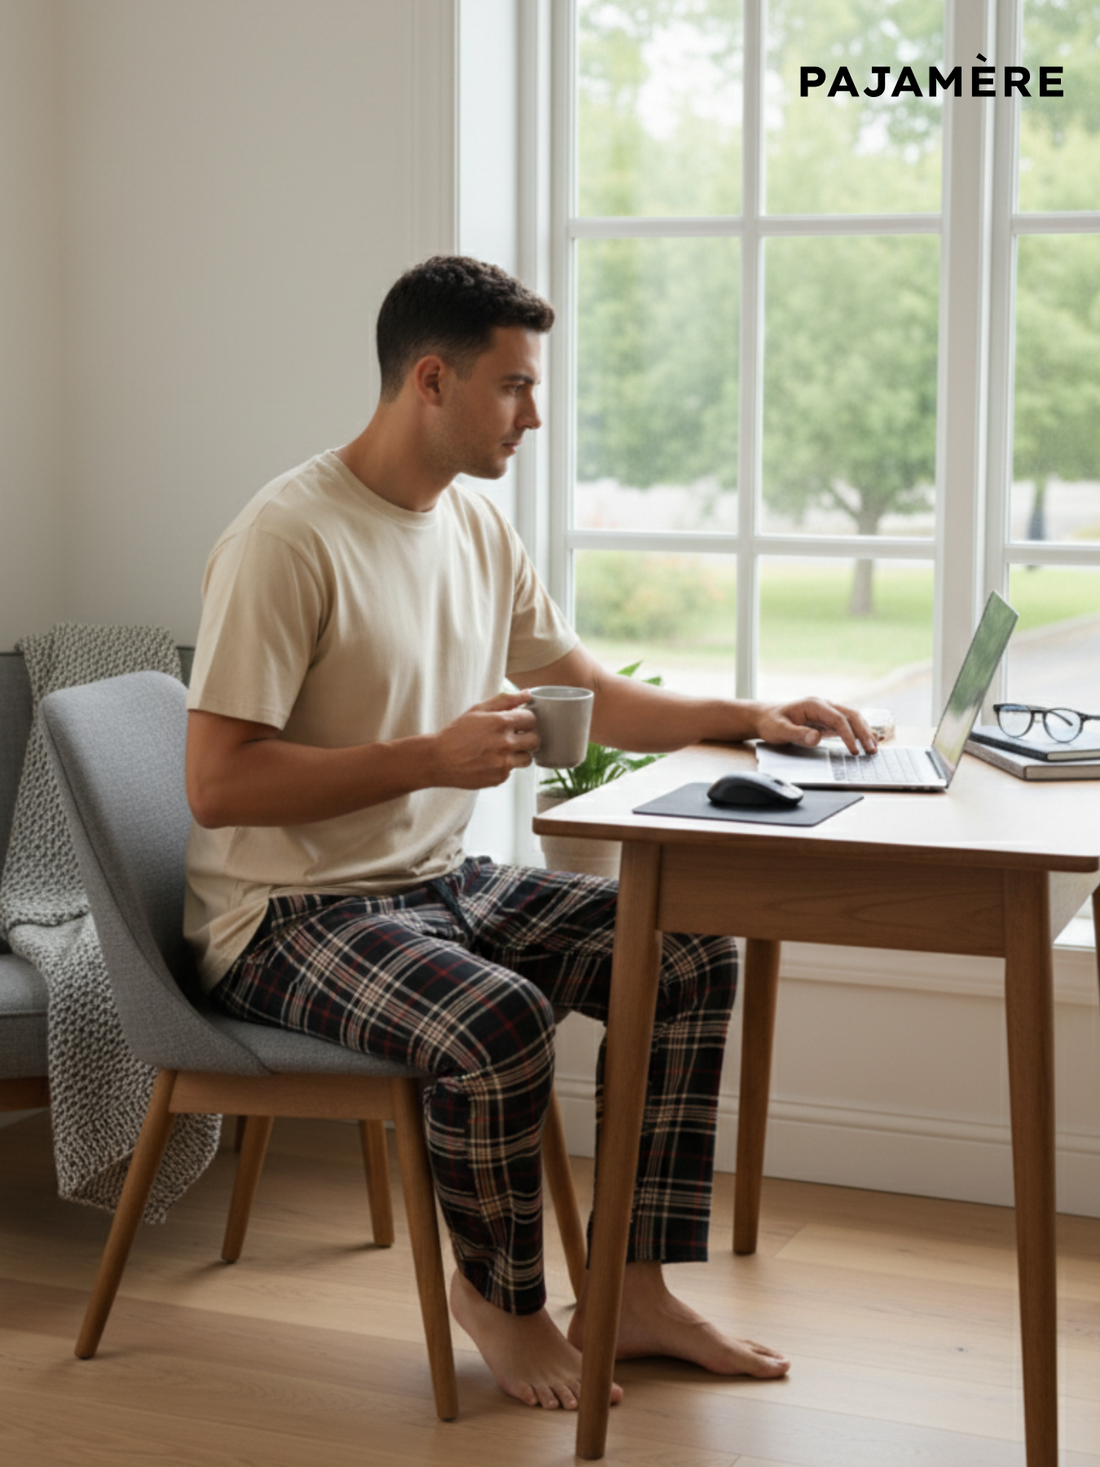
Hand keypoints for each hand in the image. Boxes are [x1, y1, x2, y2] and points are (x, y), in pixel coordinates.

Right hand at [430, 692, 539, 788]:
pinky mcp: (499, 778)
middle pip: (535, 740)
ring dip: (519, 754)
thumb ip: (505, 700)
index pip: (531, 719)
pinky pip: (512, 771)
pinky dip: (504, 766)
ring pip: (528, 759)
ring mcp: (504, 763)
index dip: (525, 720)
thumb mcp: (477, 710)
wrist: (438, 760)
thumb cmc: (456, 734)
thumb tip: (527, 693)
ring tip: (503, 751)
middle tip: (515, 737)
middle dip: (528, 737)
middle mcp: (506, 743)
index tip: (518, 722)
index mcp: (501, 722)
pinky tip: (489, 761)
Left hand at [755, 697, 877, 755]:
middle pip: (851, 716)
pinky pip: (847, 724)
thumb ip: (797, 734)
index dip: (848, 735)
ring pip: (852, 718)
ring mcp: (826, 711)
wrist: (764, 717)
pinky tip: (867, 741)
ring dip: (864, 732)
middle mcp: (823, 705)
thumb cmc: (771, 722)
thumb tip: (816, 738)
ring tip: (873, 749)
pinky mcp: (827, 720)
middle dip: (864, 732)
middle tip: (872, 750)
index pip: (838, 719)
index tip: (854, 751)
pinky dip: (858, 732)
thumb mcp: (779, 730)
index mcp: (814, 704)